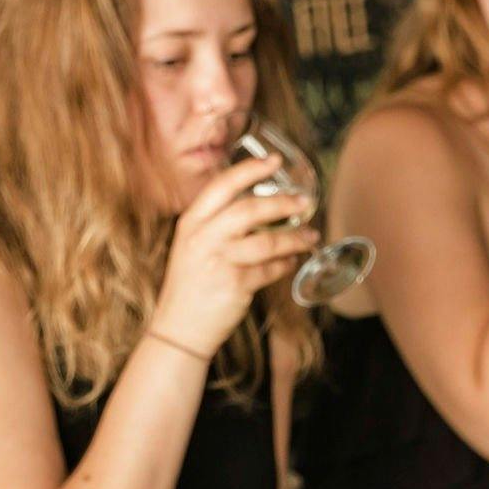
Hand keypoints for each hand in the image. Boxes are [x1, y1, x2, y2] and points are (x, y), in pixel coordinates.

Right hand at [152, 167, 316, 359]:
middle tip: (305, 202)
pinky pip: (271, 269)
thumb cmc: (191, 283)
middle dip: (283, 203)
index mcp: (191, 222)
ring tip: (309, 237)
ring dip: (294, 238)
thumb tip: (260, 202)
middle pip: (249, 210)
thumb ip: (218, 223)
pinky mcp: (235, 285)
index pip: (222, 186)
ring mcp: (219, 262)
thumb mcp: (193, 245)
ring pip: (267, 241)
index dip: (250, 170)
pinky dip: (285, 265)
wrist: (179, 327)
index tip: (274, 161)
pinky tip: (291, 262)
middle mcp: (202, 238)